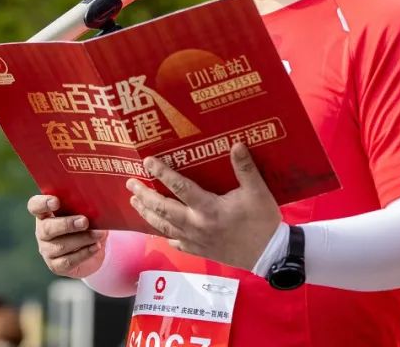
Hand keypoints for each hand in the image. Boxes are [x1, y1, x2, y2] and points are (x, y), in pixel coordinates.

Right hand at [27, 194, 107, 278]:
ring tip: (98, 234)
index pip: (35, 206)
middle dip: (67, 225)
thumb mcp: (87, 212)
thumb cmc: (88, 223)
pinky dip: (84, 253)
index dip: (42, 203)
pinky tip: (96, 247)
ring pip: (60, 246)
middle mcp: (43, 231)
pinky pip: (68, 261)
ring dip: (81, 239)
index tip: (56, 201)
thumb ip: (86, 206)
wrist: (94, 247)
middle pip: (47, 228)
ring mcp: (47, 250)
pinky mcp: (56, 266)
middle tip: (84, 222)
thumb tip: (96, 204)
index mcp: (46, 213)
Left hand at [127, 142, 281, 270]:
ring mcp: (195, 240)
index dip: (162, 173)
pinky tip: (157, 231)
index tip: (147, 162)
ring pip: (163, 227)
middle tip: (130, 183)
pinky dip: (163, 235)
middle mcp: (196, 225)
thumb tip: (236, 144)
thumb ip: (245, 168)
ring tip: (134, 203)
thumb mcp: (257, 192)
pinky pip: (175, 243)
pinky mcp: (199, 251)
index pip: (179, 187)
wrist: (269, 256)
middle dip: (144, 195)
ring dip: (147, 214)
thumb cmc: (262, 222)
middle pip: (163, 209)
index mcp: (208, 208)